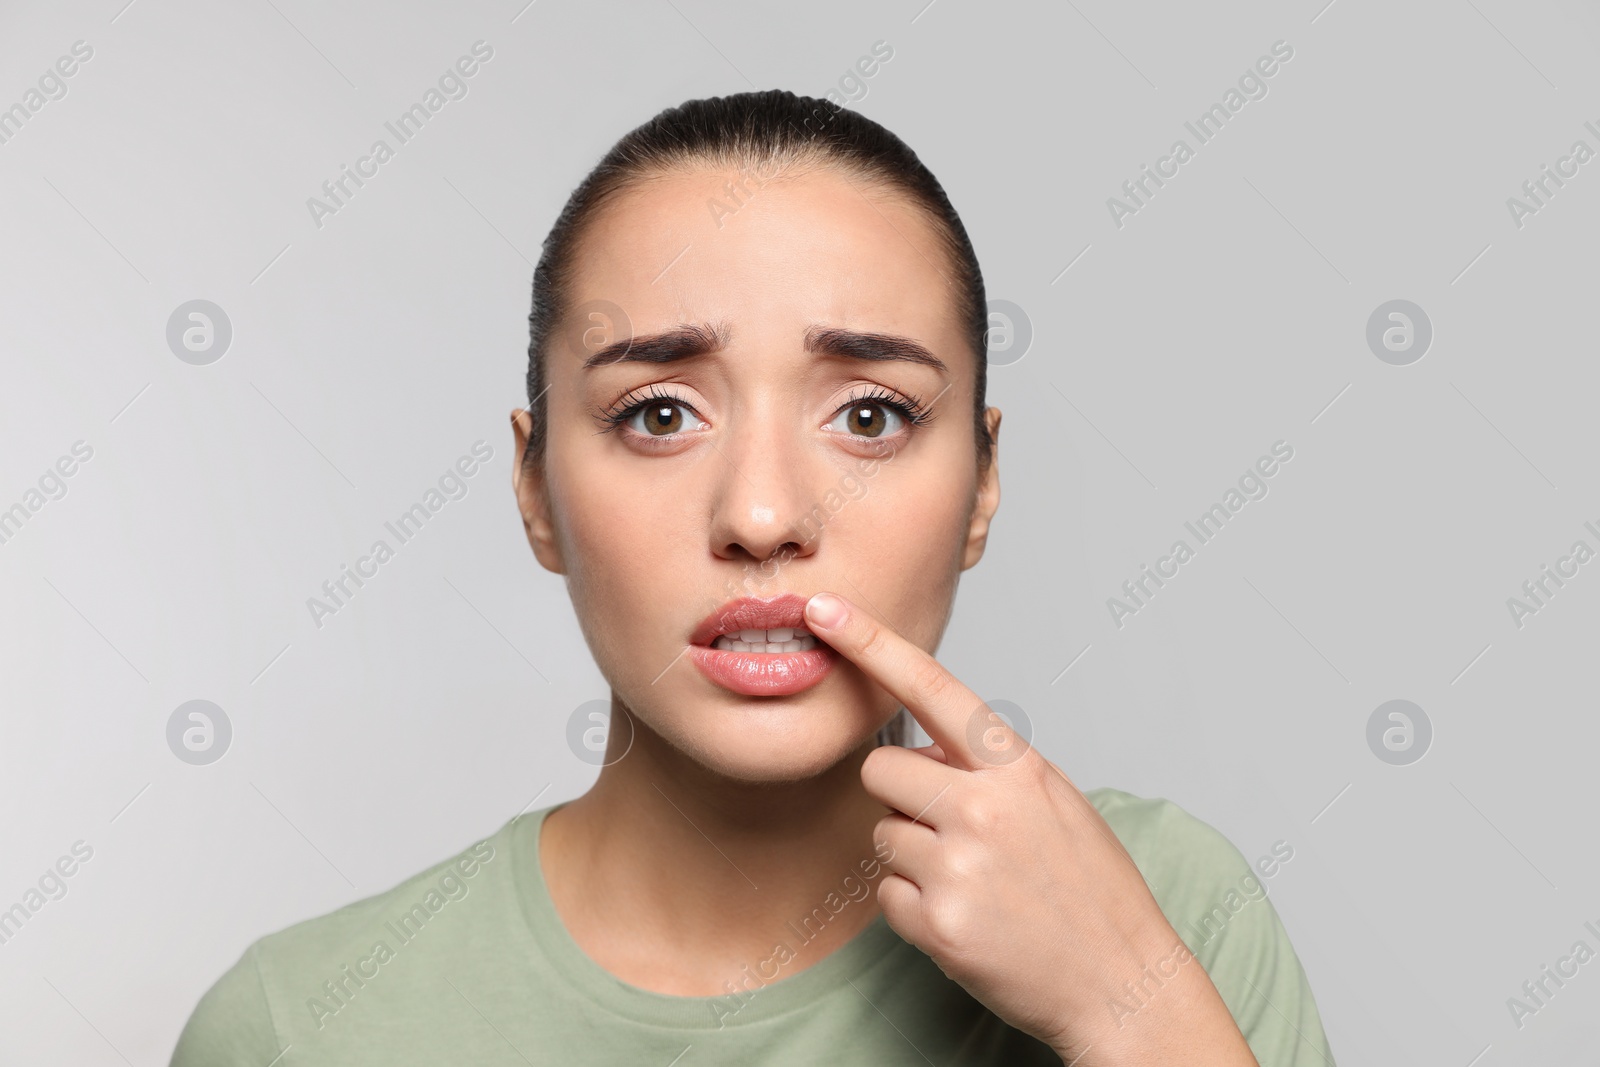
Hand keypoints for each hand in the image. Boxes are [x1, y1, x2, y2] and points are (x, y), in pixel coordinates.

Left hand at [802, 592, 1259, 1065]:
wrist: (1121, 982)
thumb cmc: (1090, 888)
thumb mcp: (1054, 801)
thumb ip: (988, 766)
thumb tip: (920, 748)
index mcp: (1015, 768)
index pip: (930, 686)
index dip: (870, 642)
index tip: (823, 608)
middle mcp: (983, 808)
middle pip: (879, 770)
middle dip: (898, 795)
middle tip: (949, 828)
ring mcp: (958, 868)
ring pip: (879, 834)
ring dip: (909, 855)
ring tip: (971, 879)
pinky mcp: (937, 925)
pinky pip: (884, 893)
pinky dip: (912, 906)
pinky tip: (964, 917)